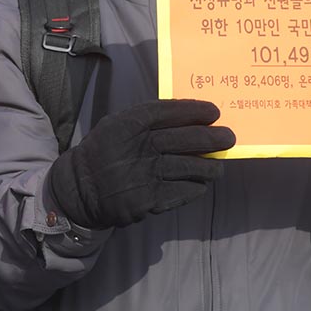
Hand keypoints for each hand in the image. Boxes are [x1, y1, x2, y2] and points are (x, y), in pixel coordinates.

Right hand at [47, 99, 234, 229]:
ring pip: (194, 167)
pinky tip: (199, 183)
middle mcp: (140, 147)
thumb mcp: (116, 126)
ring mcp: (147, 175)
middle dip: (215, 137)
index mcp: (128, 124)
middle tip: (228, 137)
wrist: (82, 190)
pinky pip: (187, 191)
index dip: (195, 110)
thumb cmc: (105, 152)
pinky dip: (198, 186)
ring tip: (216, 165)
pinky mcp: (152, 200)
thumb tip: (187, 116)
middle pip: (189, 138)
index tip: (214, 112)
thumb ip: (145, 120)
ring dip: (211, 165)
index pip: (169, 111)